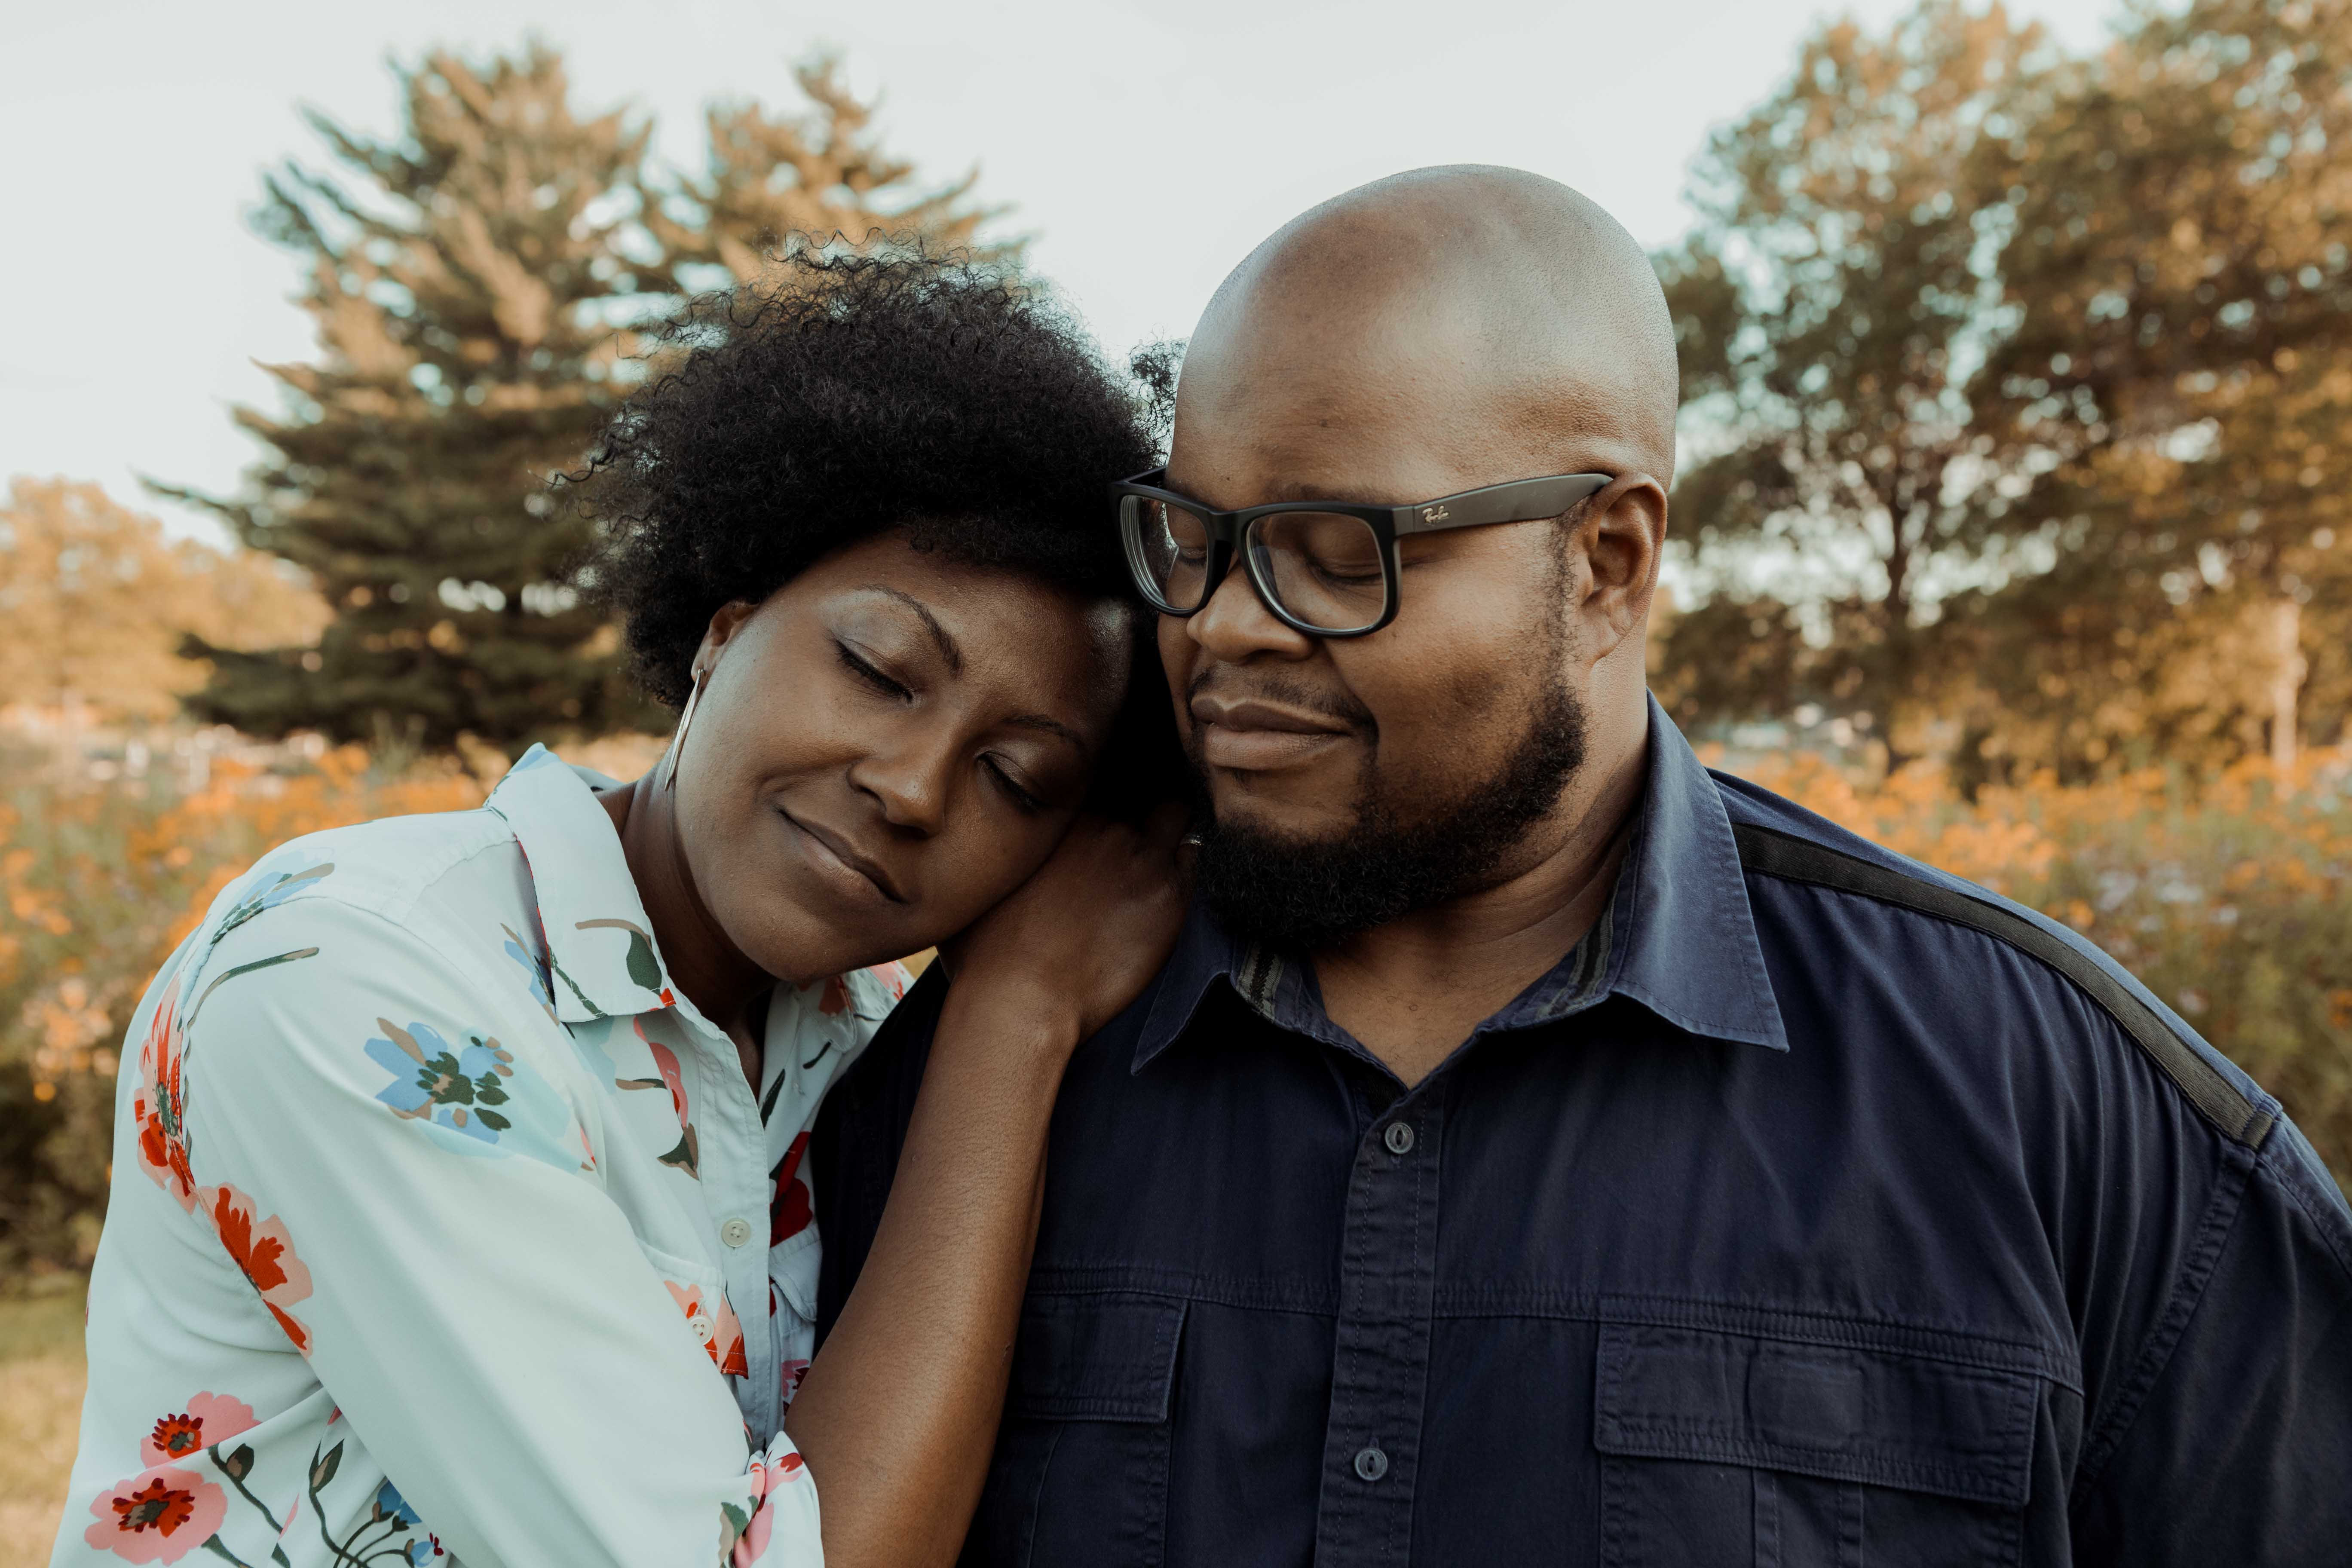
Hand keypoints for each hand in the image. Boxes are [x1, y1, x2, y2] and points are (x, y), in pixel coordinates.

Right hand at [941, 802, 1190, 1042]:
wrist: (1020, 999)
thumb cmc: (988, 949)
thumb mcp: (985, 877)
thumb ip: (1005, 844)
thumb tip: (995, 835)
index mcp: (1064, 814)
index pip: (1103, 775)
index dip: (1110, 788)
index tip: (1109, 804)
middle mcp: (1107, 825)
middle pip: (1143, 790)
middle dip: (1142, 801)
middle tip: (1138, 825)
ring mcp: (1143, 858)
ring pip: (1177, 815)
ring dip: (1170, 826)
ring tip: (1157, 852)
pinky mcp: (1170, 897)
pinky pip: (1195, 859)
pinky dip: (1186, 863)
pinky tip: (1168, 884)